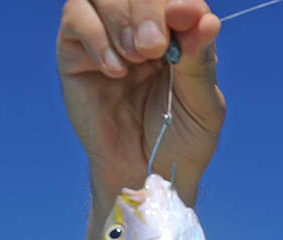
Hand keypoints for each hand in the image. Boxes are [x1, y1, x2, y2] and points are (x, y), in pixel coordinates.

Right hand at [56, 0, 224, 207]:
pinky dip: (96, 37)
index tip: (186, 14)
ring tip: (138, 60)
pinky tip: (115, 71)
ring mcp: (108, 39)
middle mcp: (143, 30)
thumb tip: (206, 18)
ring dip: (123, 20)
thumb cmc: (181, 146)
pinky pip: (76, 18)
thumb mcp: (203, 108)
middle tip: (155, 47)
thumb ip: (201, 63)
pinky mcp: (77, 55)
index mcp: (179, 36)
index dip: (177, 1)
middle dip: (149, 10)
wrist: (149, 179)